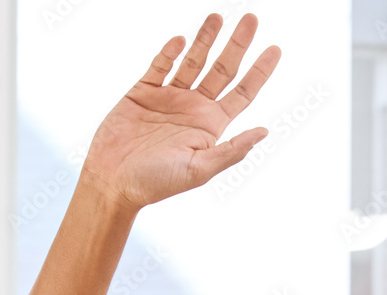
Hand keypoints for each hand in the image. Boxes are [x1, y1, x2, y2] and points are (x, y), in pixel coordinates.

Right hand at [82, 14, 280, 209]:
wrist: (111, 183)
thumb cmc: (154, 184)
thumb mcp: (198, 170)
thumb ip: (231, 150)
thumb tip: (264, 131)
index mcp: (209, 126)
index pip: (242, 93)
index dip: (259, 72)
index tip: (275, 49)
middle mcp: (192, 109)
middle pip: (222, 70)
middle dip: (237, 44)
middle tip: (251, 18)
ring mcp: (167, 99)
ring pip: (193, 62)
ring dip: (205, 39)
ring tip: (216, 17)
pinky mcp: (142, 94)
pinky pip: (159, 67)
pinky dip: (169, 53)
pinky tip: (180, 42)